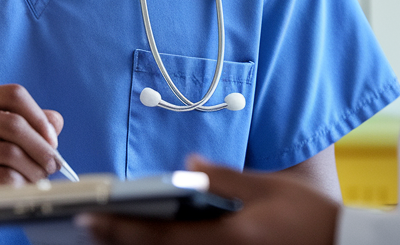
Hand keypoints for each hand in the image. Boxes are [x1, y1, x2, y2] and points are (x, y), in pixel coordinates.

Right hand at [0, 84, 65, 192]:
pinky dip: (21, 185)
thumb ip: (25, 123)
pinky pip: (2, 177)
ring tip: (40, 179)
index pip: (13, 94)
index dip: (39, 116)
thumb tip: (55, 121)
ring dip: (35, 169)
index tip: (52, 139)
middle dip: (42, 147)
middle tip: (54, 164)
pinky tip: (23, 189)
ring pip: (10, 153)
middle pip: (13, 124)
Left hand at [79, 156, 339, 244]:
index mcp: (228, 238)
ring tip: (109, 236)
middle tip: (86, 228)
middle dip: (119, 241)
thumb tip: (188, 162)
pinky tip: (150, 242)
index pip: (159, 234)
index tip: (89, 217)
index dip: (119, 227)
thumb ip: (224, 176)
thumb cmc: (313, 219)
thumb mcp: (269, 189)